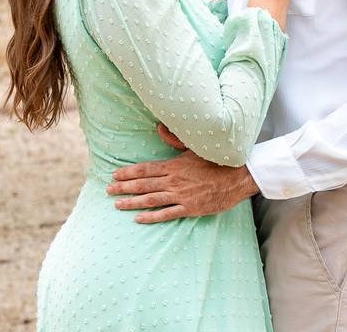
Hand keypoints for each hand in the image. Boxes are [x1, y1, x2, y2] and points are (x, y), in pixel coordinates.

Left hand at [105, 124, 258, 222]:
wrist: (239, 176)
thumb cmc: (216, 161)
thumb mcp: (194, 146)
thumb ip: (174, 139)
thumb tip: (158, 127)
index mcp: (173, 165)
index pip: (144, 169)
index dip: (127, 173)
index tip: (114, 175)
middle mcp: (174, 181)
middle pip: (143, 184)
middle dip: (123, 188)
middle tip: (108, 190)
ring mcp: (182, 196)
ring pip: (151, 200)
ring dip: (132, 202)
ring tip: (117, 204)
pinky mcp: (191, 209)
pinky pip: (167, 214)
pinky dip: (151, 217)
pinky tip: (138, 218)